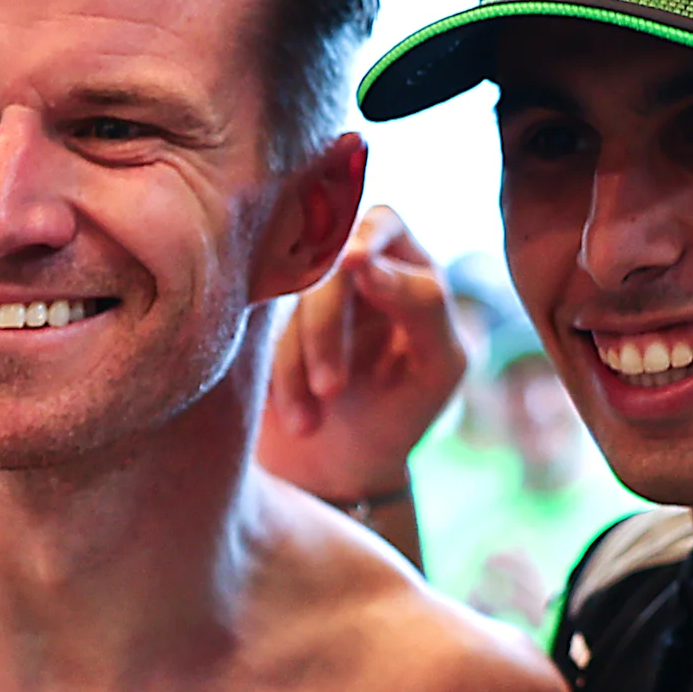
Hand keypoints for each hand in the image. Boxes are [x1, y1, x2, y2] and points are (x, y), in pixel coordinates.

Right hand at [257, 205, 462, 503]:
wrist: (342, 466)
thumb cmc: (405, 413)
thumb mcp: (439, 366)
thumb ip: (424, 307)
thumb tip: (365, 260)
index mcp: (404, 265)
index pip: (383, 225)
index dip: (365, 240)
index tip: (353, 263)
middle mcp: (348, 268)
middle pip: (325, 264)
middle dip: (326, 327)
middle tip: (331, 389)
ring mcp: (300, 295)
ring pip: (287, 304)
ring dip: (296, 367)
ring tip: (310, 426)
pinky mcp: (262, 326)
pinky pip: (254, 332)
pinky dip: (276, 380)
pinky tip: (295, 419)